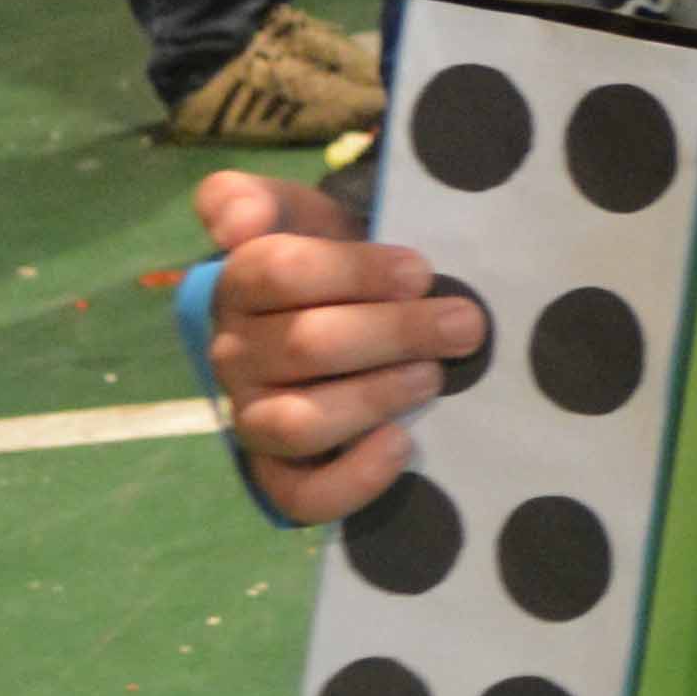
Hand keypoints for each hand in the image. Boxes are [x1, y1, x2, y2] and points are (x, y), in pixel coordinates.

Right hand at [193, 168, 488, 520]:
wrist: (354, 316)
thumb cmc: (335, 261)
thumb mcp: (297, 211)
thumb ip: (251, 198)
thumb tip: (234, 225)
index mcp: (237, 284)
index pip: (277, 272)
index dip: (353, 271)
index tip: (420, 270)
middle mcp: (234, 355)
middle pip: (304, 347)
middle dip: (393, 333)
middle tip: (463, 324)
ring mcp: (253, 418)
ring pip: (299, 423)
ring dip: (375, 398)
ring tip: (433, 377)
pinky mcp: (279, 475)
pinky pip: (300, 497)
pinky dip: (353, 479)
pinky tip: (402, 444)